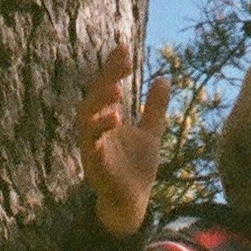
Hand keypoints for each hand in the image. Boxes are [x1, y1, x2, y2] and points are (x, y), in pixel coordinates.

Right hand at [78, 40, 169, 236]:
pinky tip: (114, 118)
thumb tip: (164, 78)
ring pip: (86, 121)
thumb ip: (155, 108)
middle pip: (94, 98)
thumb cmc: (136, 168)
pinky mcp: (94, 167)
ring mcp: (92, 148)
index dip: (113, 67)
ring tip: (118, 91)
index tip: (125, 47)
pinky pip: (92, 148)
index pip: (107, 87)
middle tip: (122, 64)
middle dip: (106, 79)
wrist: (133, 202)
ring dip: (99, 105)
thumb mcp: (151, 133)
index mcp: (106, 119)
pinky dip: (99, 133)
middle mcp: (95, 131)